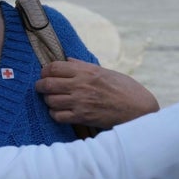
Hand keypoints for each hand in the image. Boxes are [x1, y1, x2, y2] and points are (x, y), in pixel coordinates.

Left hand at [35, 58, 158, 128]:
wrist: (138, 108)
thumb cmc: (125, 89)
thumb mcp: (105, 72)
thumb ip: (84, 66)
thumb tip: (68, 60)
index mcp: (86, 71)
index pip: (54, 67)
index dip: (45, 71)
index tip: (44, 74)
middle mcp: (81, 85)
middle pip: (48, 83)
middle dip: (40, 86)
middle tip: (41, 87)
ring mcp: (80, 102)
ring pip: (50, 100)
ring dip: (48, 101)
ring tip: (52, 100)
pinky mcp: (82, 117)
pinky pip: (58, 116)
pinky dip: (55, 114)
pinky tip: (59, 112)